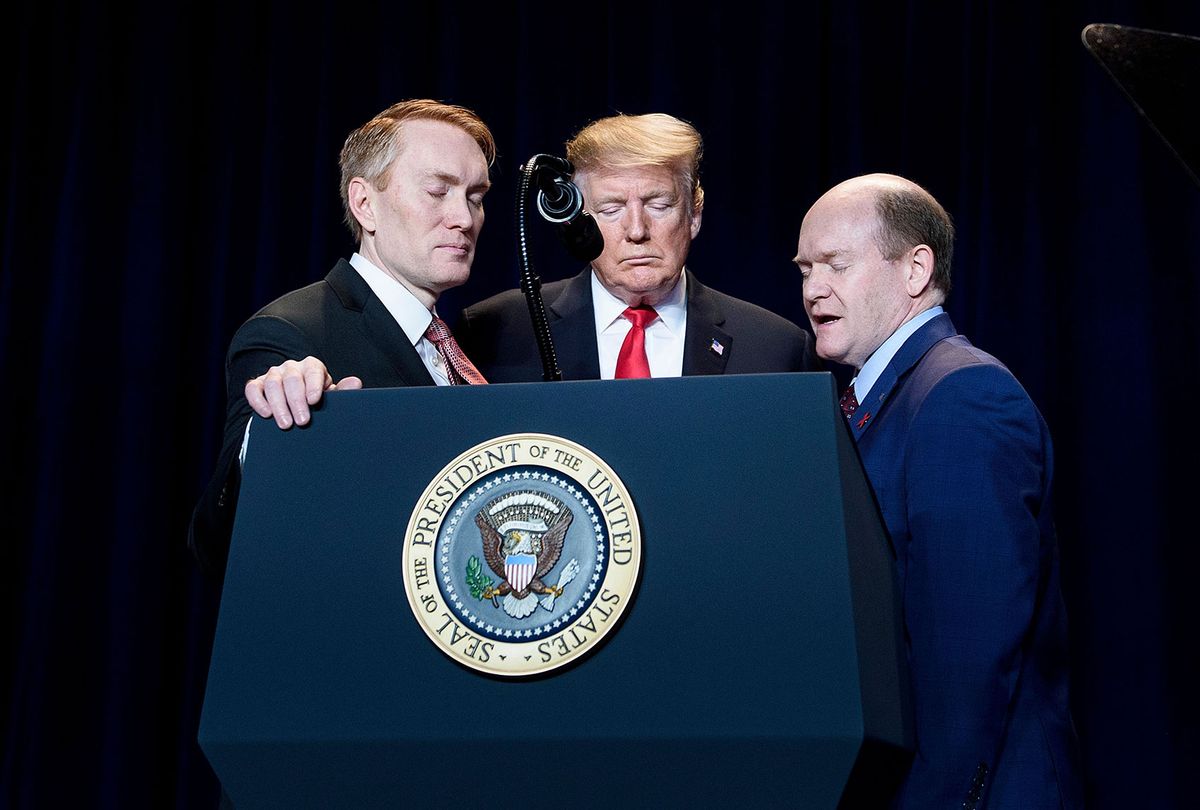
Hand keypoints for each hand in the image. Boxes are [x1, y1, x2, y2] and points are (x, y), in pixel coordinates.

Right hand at [244, 356, 362, 428]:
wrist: (297, 407)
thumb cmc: (317, 401)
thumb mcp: (331, 398)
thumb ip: (343, 392)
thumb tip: (356, 383)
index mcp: (312, 367)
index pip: (312, 371)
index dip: (313, 385)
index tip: (314, 401)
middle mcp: (292, 367)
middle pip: (292, 379)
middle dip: (296, 401)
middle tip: (302, 421)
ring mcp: (273, 374)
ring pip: (273, 384)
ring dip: (279, 405)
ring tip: (286, 424)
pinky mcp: (258, 384)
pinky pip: (253, 388)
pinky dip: (258, 401)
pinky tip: (266, 415)